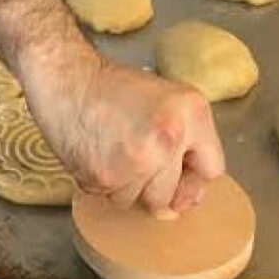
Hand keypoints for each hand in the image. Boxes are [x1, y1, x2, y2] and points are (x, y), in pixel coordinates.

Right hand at [22, 48, 225, 214]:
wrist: (65, 75)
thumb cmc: (110, 86)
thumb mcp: (163, 100)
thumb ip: (185, 142)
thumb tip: (185, 203)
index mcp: (192, 112)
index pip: (213, 169)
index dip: (191, 176)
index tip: (176, 172)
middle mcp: (171, 136)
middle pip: (174, 195)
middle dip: (154, 185)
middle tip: (132, 151)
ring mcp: (140, 159)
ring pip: (142, 202)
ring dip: (126, 186)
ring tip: (112, 148)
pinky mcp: (107, 176)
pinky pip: (113, 200)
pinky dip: (103, 184)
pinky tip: (96, 153)